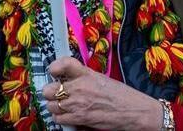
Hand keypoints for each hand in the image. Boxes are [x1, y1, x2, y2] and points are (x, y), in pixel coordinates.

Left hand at [42, 57, 163, 130]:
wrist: (134, 111)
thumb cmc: (122, 96)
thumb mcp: (101, 79)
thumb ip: (83, 77)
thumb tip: (68, 79)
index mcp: (86, 74)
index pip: (63, 64)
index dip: (54, 67)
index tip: (54, 71)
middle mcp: (80, 87)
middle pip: (49, 89)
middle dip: (51, 92)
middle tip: (57, 93)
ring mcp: (78, 104)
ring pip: (51, 106)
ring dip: (55, 107)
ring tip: (63, 106)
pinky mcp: (79, 118)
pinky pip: (58, 119)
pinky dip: (60, 118)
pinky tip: (68, 116)